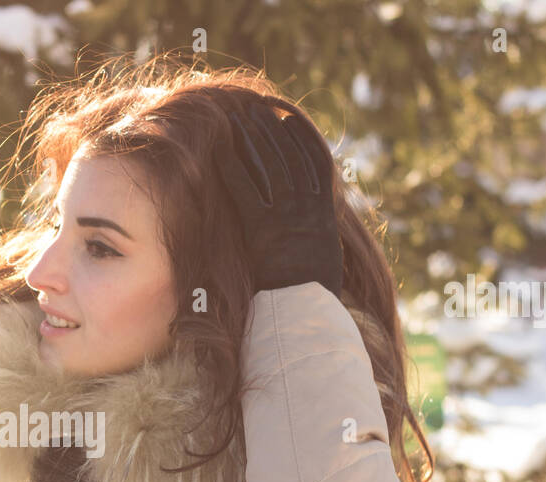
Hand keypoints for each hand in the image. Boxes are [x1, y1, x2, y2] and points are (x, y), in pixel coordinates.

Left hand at [214, 96, 342, 298]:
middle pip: (289, 155)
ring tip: (238, 115)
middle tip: (254, 107)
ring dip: (253, 138)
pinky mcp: (263, 228)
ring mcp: (286, 215)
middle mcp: (308, 207)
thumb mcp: (324, 254)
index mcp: (325, 210)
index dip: (302, 135)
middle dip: (271, 128)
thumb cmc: (313, 290)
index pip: (316, 160)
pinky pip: (246, 189)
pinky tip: (221, 149)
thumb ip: (316, 230)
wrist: (305, 310)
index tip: (289, 117)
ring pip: (270, 165)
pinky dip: (233, 166)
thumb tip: (307, 220)